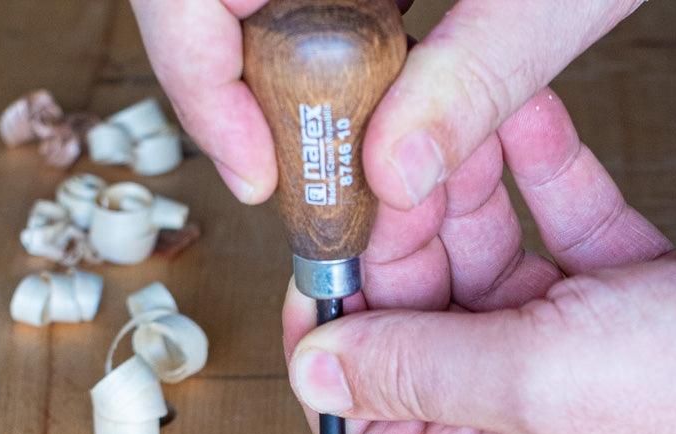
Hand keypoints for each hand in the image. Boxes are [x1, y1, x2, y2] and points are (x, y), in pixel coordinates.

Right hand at [131, 0, 639, 207]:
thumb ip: (479, 75)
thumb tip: (400, 174)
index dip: (196, 85)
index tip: (255, 174)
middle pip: (211, 5)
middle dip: (246, 102)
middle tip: (305, 174)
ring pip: (260, 9)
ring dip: (293, 88)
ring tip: (353, 145)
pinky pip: (314, 0)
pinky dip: (337, 57)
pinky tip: (385, 89)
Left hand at [283, 91, 675, 433]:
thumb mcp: (539, 382)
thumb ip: (417, 374)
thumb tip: (317, 375)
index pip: (367, 428)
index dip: (336, 352)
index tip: (326, 271)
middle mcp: (521, 429)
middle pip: (421, 336)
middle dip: (406, 249)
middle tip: (394, 175)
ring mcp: (572, 368)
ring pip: (487, 278)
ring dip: (471, 203)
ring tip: (459, 134)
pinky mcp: (623, 312)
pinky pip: (559, 242)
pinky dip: (543, 188)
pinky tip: (527, 131)